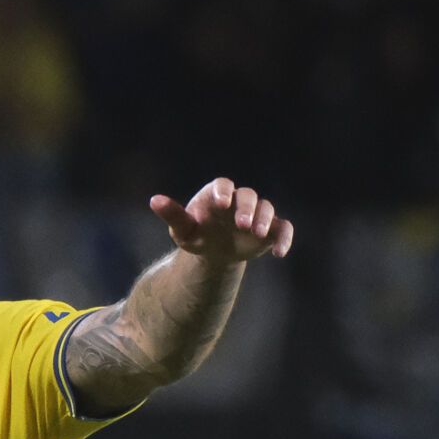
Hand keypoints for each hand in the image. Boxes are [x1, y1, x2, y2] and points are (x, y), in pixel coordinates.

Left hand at [150, 178, 293, 262]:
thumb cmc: (197, 235)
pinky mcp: (271, 229)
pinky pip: (283, 228)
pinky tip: (279, 253)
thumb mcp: (183, 229)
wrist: (215, 251)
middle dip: (247, 208)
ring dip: (265, 219)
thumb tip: (154, 200)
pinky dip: (284, 237)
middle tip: (242, 224)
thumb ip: (172, 214)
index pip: (223, 185)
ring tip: (257, 234)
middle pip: (248, 195)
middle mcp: (240, 200)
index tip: (222, 203)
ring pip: (267, 208)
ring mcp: (257, 214)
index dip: (224, 191)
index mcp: (218, 194)